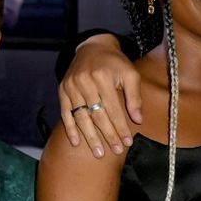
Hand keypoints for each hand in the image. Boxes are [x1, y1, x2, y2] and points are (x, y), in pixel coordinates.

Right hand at [57, 35, 141, 156]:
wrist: (92, 47)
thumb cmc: (115, 63)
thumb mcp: (130, 74)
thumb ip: (134, 96)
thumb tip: (138, 120)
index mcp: (103, 77)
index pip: (113, 109)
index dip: (121, 127)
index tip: (127, 142)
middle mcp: (85, 82)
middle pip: (97, 115)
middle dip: (108, 135)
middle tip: (115, 151)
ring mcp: (71, 86)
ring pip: (81, 116)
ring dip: (90, 136)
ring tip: (98, 153)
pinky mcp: (63, 90)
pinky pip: (65, 113)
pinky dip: (70, 128)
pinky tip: (76, 142)